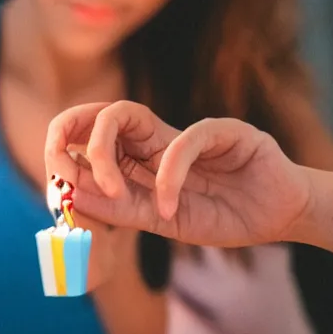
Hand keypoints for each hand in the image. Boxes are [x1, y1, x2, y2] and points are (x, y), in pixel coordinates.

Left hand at [45, 101, 310, 246]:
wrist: (275, 218)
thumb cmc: (218, 215)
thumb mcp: (159, 220)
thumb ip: (118, 208)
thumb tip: (70, 193)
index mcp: (140, 159)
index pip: (91, 138)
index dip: (65, 152)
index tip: (57, 185)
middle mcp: (156, 140)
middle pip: (101, 114)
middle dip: (71, 131)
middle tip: (62, 169)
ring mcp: (186, 132)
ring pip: (129, 113)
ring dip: (106, 149)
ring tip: (113, 190)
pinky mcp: (223, 133)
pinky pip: (184, 142)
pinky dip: (169, 176)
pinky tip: (169, 207)